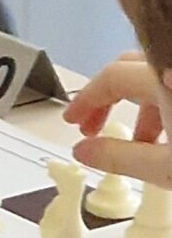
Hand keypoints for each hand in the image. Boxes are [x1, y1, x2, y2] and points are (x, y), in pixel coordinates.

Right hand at [64, 51, 171, 188]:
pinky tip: (168, 135)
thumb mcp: (166, 167)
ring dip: (140, 105)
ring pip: (155, 76)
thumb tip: (85, 151)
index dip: (86, 100)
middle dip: (107, 98)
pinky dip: (164, 102)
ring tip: (138, 141)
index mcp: (161, 77)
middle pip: (129, 69)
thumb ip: (120, 157)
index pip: (111, 77)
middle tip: (94, 125)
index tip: (74, 119)